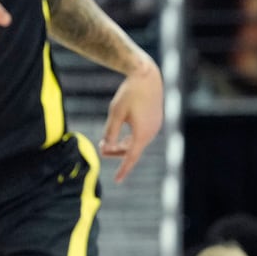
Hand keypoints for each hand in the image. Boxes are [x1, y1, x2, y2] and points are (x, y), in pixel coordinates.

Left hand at [100, 59, 163, 183]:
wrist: (146, 75)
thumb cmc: (129, 93)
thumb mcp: (115, 113)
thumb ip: (110, 132)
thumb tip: (106, 148)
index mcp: (142, 133)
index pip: (131, 157)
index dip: (123, 170)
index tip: (117, 180)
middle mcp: (151, 133)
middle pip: (132, 150)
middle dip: (117, 152)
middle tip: (101, 147)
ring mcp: (155, 126)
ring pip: (137, 143)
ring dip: (123, 145)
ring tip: (108, 142)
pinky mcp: (155, 120)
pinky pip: (142, 135)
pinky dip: (131, 138)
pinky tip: (122, 134)